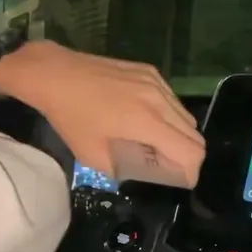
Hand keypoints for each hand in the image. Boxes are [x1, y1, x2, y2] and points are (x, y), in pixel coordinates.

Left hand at [0, 41, 204, 187]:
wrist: (55, 74)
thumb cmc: (70, 116)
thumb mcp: (91, 154)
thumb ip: (121, 169)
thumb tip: (136, 173)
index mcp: (147, 122)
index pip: (191, 152)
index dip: (190, 172)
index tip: (179, 181)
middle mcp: (160, 100)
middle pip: (195, 136)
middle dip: (186, 156)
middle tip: (164, 165)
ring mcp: (157, 82)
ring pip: (186, 117)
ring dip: (178, 135)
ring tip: (154, 144)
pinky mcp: (150, 71)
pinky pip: (172, 100)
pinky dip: (168, 115)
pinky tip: (144, 120)